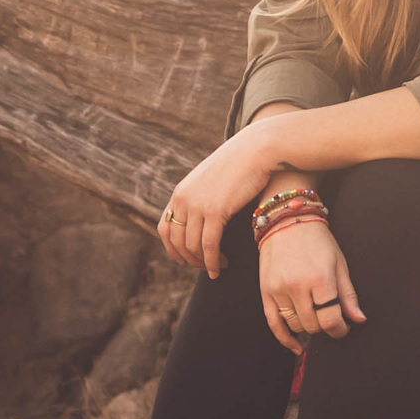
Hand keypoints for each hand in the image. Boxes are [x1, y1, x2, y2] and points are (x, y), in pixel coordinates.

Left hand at [157, 129, 280, 275]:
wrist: (255, 150)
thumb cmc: (239, 165)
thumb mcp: (210, 180)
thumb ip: (201, 197)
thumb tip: (202, 217)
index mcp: (180, 192)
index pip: (164, 228)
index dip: (172, 248)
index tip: (185, 260)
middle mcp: (183, 199)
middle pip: (178, 241)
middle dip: (190, 259)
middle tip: (205, 267)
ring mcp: (197, 205)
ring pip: (193, 246)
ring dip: (204, 263)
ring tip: (218, 268)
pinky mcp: (215, 211)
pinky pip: (209, 245)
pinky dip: (213, 261)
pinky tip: (220, 268)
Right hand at [255, 220, 361, 356]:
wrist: (287, 220)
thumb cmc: (316, 239)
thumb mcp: (339, 263)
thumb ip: (348, 295)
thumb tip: (358, 318)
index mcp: (320, 278)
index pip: (331, 319)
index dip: (340, 329)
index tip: (342, 328)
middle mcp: (297, 286)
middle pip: (313, 326)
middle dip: (324, 326)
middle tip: (328, 317)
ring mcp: (279, 289)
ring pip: (295, 326)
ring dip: (307, 328)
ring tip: (314, 317)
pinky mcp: (265, 292)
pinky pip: (274, 323)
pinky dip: (285, 338)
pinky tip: (295, 344)